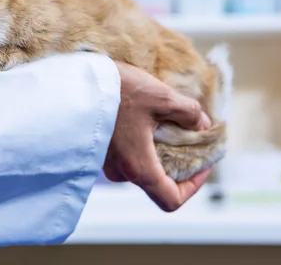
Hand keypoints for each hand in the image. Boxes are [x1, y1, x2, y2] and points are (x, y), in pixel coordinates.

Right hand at [103, 61, 211, 211]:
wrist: (78, 80)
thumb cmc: (118, 91)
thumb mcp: (162, 97)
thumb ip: (188, 113)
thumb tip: (201, 123)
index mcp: (138, 167)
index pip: (171, 200)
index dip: (194, 186)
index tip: (202, 163)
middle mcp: (121, 171)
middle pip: (158, 181)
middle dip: (179, 161)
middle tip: (190, 134)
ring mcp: (107, 161)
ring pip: (142, 164)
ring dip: (161, 148)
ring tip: (168, 119)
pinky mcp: (100, 147)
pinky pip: (128, 153)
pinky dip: (144, 141)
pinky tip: (146, 115)